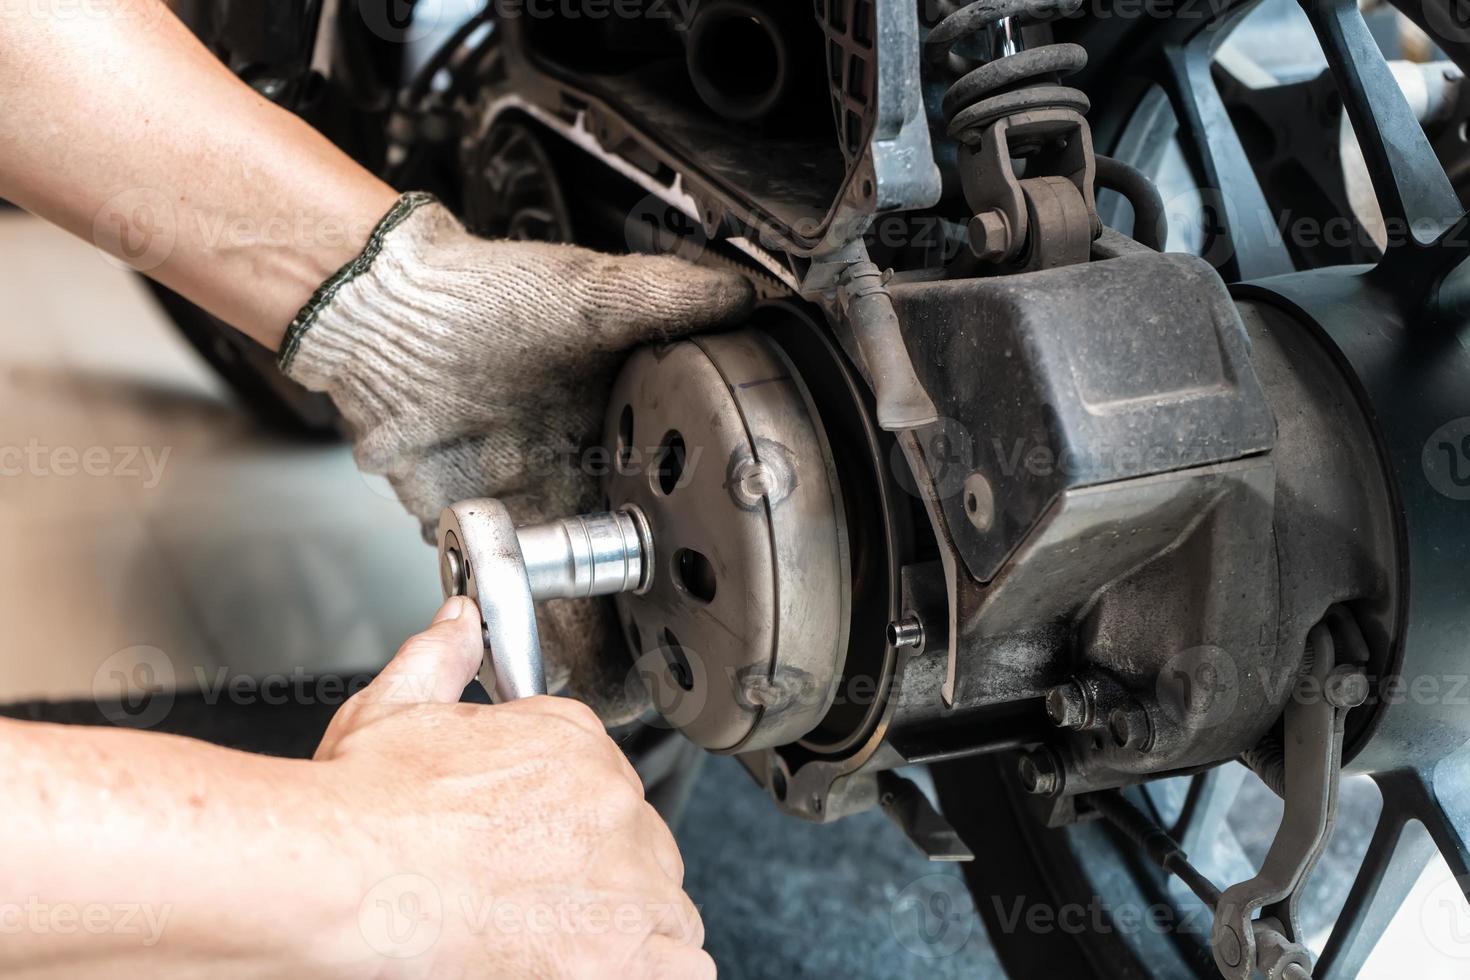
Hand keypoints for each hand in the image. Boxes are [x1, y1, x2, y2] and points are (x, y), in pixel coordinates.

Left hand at [281, 194, 753, 722]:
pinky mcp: (472, 531)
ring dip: (587, 645)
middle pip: (625, 570)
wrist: (385, 316)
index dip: (692, 558)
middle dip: (645, 626)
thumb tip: (745, 297)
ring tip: (612, 693)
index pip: (670, 508)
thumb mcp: (588, 293)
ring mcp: (528, 510)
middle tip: (664, 675)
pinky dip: (522, 634)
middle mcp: (580, 478)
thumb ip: (667, 299)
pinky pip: (504, 596)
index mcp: (618, 432)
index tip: (712, 605)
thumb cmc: (482, 297)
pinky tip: (538, 663)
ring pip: (569, 596)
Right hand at [313, 596, 710, 978]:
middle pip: (640, 843)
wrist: (347, 877)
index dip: (572, 818)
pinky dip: (653, 970)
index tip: (541, 841)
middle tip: (542, 896)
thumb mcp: (394, 707)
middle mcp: (611, 805)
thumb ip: (440, 660)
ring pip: (666, 906)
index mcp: (572, 743)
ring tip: (569, 937)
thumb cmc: (365, 805)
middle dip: (604, 872)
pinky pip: (684, 967)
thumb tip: (459, 624)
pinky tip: (606, 966)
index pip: (605, 779)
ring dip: (632, 922)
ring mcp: (624, 881)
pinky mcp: (622, 955)